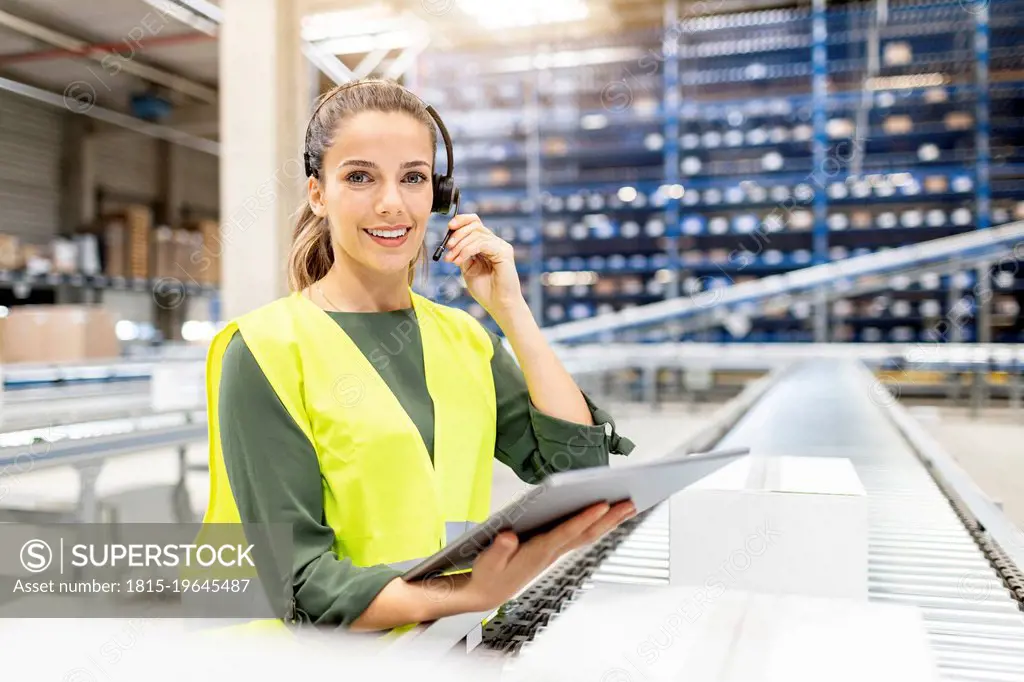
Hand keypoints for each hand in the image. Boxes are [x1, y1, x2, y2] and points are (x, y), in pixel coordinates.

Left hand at [442, 214, 523, 317]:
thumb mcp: (467, 269)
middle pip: (475, 225)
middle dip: (457, 234)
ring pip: (476, 233)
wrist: (499, 305)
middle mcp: (495, 242)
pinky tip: (459, 261)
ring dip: (460, 245)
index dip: (461, 221)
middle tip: (447, 247)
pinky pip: (482, 243)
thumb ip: (462, 254)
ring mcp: (501, 246)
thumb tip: (450, 242)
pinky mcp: (504, 252)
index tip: (448, 228)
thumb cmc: (485, 290)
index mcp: (487, 244)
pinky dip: (467, 250)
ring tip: (451, 259)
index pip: (475, 223)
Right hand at [456, 500, 636, 612]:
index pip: (566, 532)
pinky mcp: (553, 551)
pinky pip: (580, 536)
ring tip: (628, 507)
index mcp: (538, 552)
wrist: (487, 594)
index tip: (602, 504)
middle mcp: (551, 553)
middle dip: (609, 519)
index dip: (584, 518)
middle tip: (630, 503)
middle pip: (586, 534)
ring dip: (609, 522)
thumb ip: (499, 549)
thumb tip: (508, 536)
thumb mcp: (488, 562)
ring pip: (587, 536)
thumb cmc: (488, 575)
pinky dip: (596, 526)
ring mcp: (554, 553)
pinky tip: (606, 518)